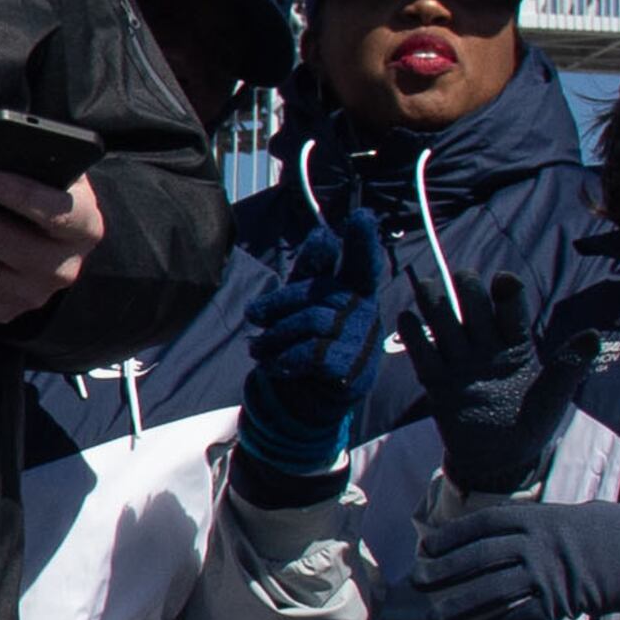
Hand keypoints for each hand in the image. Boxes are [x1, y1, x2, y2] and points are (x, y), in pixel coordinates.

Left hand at [0, 168, 103, 326]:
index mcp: (83, 226)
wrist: (52, 241)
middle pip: (0, 240)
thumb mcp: (50, 173)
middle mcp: (61, 268)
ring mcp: (30, 294)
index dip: (21, 195)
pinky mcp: (0, 311)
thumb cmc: (45, 191)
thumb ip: (28, 164)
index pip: (54, 212)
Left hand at [231, 204, 387, 492]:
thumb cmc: (304, 342)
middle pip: (319, 293)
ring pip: (313, 323)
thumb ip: (311, 271)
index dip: (361, 242)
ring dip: (276, 337)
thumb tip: (323, 235)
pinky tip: (275, 366)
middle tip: (254, 317)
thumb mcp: (301, 304)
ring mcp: (364, 342)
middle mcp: (365, 312)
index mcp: (355, 290)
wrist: (304, 402)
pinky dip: (287, 360)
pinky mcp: (355, 371)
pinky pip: (315, 355)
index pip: (361, 262)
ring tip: (257, 348)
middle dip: (278, 305)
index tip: (362, 217)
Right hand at [397, 265, 592, 496]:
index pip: (510, 307)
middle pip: (473, 305)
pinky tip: (408, 318)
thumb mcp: (552, 397)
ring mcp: (460, 361)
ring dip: (434, 300)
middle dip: (467, 288)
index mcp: (517, 342)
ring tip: (425, 284)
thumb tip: (593, 335)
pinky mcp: (438, 381)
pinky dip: (413, 335)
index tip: (503, 282)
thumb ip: (567, 365)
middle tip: (461, 279)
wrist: (500, 460)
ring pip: (445, 322)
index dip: (505, 290)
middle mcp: (486, 344)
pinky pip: (423, 354)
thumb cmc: (531, 424)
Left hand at [407, 498, 619, 619]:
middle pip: (477, 559)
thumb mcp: (575, 512)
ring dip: (459, 605)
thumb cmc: (618, 530)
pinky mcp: (561, 602)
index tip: (426, 547)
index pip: (480, 525)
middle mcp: (535, 543)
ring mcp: (547, 573)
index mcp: (537, 517)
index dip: (450, 537)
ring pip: (490, 592)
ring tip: (434, 617)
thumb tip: (518, 528)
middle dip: (444, 571)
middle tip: (417, 582)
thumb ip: (543, 521)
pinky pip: (520, 617)